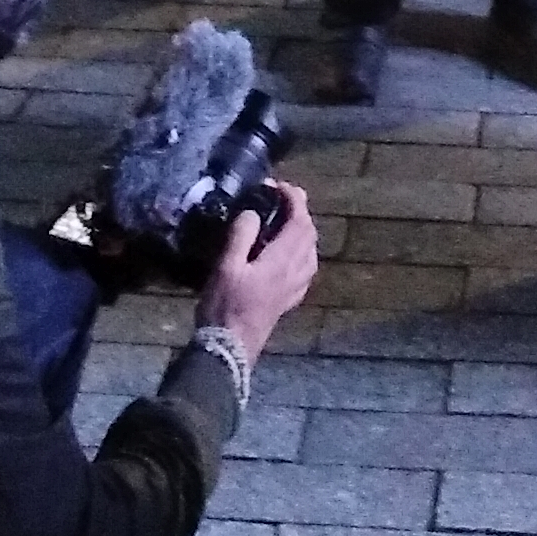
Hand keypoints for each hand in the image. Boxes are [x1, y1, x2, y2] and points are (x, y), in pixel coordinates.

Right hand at [194, 180, 318, 362]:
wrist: (230, 349)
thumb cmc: (225, 306)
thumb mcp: (226, 266)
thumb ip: (242, 235)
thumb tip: (253, 212)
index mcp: (282, 260)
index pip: (300, 221)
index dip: (293, 199)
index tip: (277, 186)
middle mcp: (295, 272)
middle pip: (309, 234)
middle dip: (299, 212)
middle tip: (280, 200)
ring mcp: (294, 289)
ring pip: (311, 252)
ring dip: (303, 232)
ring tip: (284, 223)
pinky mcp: (288, 301)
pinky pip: (307, 270)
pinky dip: (302, 254)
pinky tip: (289, 257)